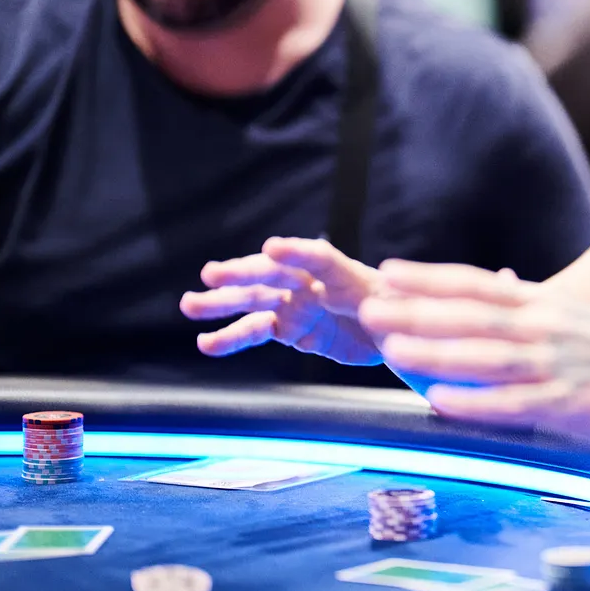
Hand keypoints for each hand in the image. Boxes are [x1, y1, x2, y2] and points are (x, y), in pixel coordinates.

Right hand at [180, 237, 384, 364]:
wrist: (393, 330)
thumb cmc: (400, 310)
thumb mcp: (400, 308)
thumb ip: (384, 307)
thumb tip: (373, 311)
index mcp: (343, 272)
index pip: (319, 258)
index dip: (297, 252)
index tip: (272, 248)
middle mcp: (312, 282)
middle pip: (274, 275)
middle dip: (244, 274)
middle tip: (211, 275)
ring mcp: (297, 304)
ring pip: (254, 300)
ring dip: (222, 303)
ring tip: (189, 305)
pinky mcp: (289, 328)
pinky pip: (255, 331)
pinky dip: (230, 338)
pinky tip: (206, 342)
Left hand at [360, 260, 589, 447]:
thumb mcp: (578, 320)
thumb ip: (535, 311)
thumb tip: (502, 287)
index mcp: (546, 305)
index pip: (478, 285)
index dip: (432, 278)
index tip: (391, 272)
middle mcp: (546, 327)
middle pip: (470, 315)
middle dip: (416, 311)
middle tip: (370, 307)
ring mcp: (555, 365)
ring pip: (484, 355)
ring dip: (435, 351)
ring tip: (390, 349)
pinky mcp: (567, 404)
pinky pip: (511, 403)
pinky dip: (473, 401)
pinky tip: (438, 401)